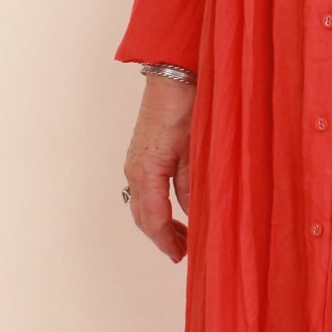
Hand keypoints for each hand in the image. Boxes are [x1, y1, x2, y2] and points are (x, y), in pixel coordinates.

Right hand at [124, 76, 195, 262]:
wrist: (174, 75)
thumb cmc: (184, 106)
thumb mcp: (195, 151)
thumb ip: (193, 185)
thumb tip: (196, 216)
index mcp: (146, 171)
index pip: (153, 219)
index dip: (167, 241)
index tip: (180, 257)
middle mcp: (135, 170)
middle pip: (142, 216)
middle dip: (161, 237)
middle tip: (182, 253)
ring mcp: (135, 162)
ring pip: (141, 204)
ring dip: (158, 223)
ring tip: (180, 236)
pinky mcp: (142, 154)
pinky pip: (144, 190)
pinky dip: (157, 206)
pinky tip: (173, 209)